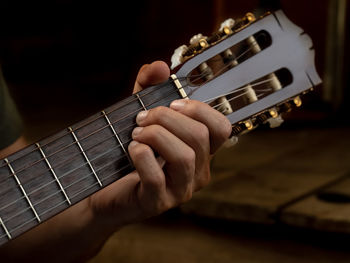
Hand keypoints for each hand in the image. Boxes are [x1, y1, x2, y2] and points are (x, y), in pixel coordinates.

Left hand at [88, 61, 231, 228]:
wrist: (106, 188)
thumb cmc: (130, 150)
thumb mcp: (140, 113)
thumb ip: (148, 87)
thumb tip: (160, 66)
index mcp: (201, 151)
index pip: (222, 128)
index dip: (200, 109)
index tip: (172, 103)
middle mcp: (198, 172)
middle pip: (199, 136)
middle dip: (166, 118)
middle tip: (141, 118)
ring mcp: (180, 190)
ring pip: (183, 156)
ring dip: (155, 136)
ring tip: (135, 134)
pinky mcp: (157, 202)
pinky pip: (156, 176)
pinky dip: (141, 155)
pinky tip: (131, 150)